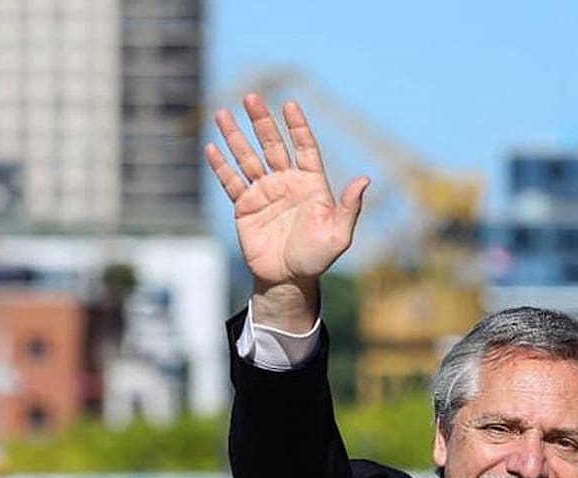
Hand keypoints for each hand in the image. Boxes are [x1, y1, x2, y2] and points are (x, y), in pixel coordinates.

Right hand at [205, 93, 368, 328]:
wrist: (289, 279)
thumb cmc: (318, 257)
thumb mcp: (339, 234)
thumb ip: (349, 207)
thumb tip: (365, 179)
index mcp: (311, 184)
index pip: (304, 147)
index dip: (297, 126)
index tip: (290, 105)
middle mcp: (286, 182)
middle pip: (272, 145)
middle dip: (262, 121)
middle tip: (251, 97)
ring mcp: (264, 192)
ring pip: (248, 157)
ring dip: (235, 136)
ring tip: (223, 113)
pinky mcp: (245, 207)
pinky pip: (231, 182)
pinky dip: (221, 166)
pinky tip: (212, 148)